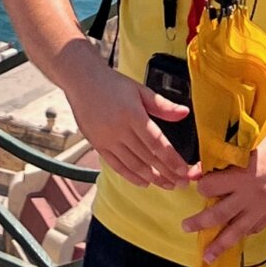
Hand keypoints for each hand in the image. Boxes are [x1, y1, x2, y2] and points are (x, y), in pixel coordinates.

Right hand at [64, 55, 192, 191]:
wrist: (82, 81)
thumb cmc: (112, 83)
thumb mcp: (140, 90)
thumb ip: (163, 105)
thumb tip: (184, 113)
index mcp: (132, 114)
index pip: (157, 143)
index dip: (172, 160)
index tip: (184, 171)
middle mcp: (119, 130)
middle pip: (148, 158)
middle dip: (167, 173)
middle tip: (182, 183)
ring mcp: (107, 140)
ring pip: (133, 165)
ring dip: (152, 178)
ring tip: (168, 185)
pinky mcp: (98, 146)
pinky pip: (117, 166)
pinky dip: (131, 177)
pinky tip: (144, 182)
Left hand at [186, 125, 265, 263]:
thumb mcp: (243, 146)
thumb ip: (218, 162)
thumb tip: (193, 174)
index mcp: (241, 176)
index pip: (210, 188)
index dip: (203, 186)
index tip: (201, 185)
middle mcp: (250, 196)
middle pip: (219, 214)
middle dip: (200, 222)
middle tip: (186, 227)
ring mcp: (262, 208)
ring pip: (236, 231)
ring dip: (220, 244)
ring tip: (207, 256)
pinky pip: (254, 229)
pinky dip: (243, 234)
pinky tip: (234, 239)